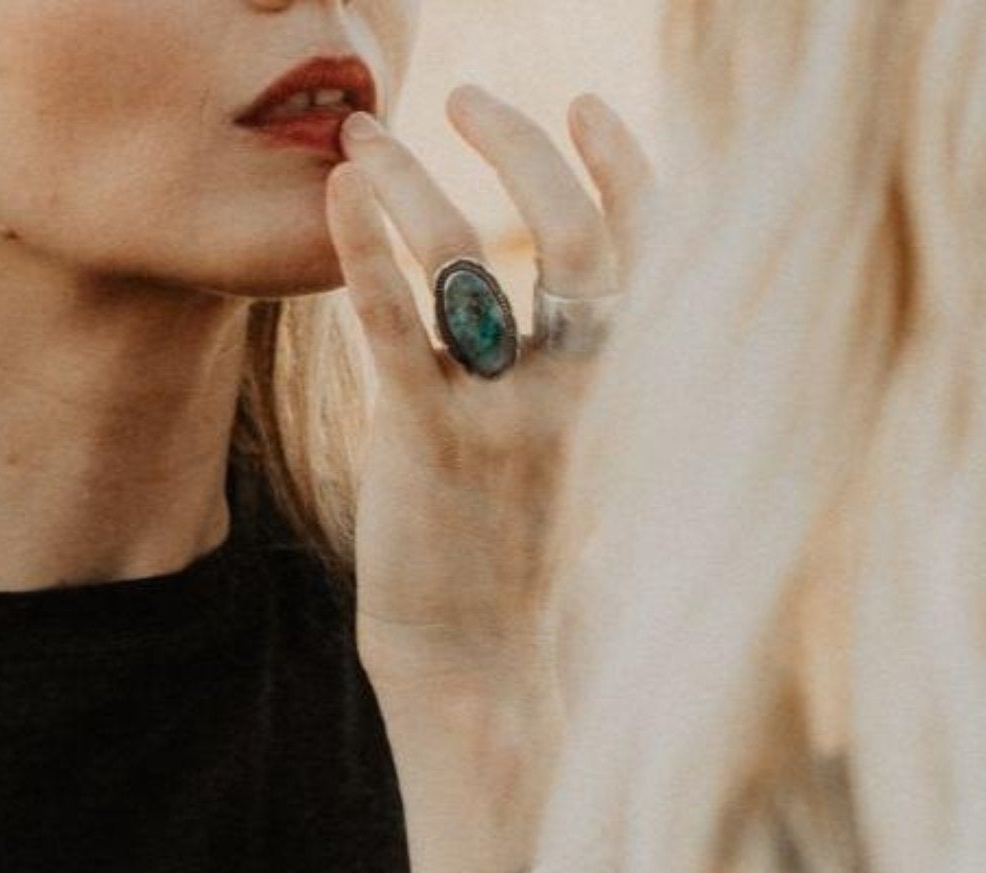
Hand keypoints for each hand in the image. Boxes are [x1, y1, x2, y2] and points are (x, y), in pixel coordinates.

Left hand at [329, 88, 652, 724]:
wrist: (475, 665)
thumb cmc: (507, 561)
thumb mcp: (560, 458)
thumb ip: (562, 378)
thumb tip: (536, 312)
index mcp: (617, 386)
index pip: (646, 244)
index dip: (622, 163)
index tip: (583, 104)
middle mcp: (572, 389)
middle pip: (567, 229)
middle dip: (520, 144)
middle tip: (464, 94)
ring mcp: (499, 413)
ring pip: (467, 260)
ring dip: (415, 179)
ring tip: (365, 133)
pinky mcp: (425, 442)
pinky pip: (396, 326)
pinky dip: (367, 252)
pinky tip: (339, 198)